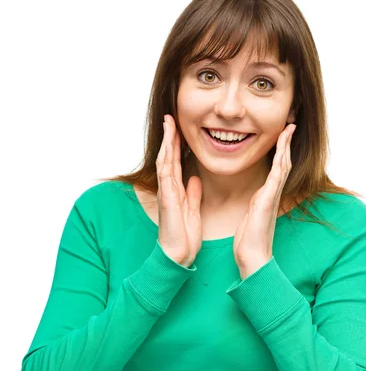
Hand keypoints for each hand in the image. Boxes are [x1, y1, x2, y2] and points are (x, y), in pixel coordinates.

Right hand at [157, 115, 202, 266]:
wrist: (177, 253)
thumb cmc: (184, 235)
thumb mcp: (193, 210)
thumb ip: (193, 193)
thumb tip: (196, 179)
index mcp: (176, 190)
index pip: (176, 161)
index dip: (177, 144)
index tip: (181, 127)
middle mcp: (169, 188)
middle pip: (168, 156)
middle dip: (170, 136)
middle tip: (171, 117)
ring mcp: (166, 192)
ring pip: (165, 160)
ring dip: (166, 142)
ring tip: (169, 123)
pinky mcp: (167, 198)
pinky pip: (165, 175)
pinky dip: (166, 159)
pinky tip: (167, 146)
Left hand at [233, 123, 295, 278]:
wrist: (252, 257)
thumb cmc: (249, 240)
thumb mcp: (251, 216)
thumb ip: (254, 205)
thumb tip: (256, 200)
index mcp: (266, 196)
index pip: (276, 168)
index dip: (279, 150)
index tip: (281, 134)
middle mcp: (272, 194)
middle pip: (283, 162)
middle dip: (286, 143)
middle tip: (290, 124)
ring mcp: (272, 197)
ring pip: (282, 166)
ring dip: (286, 147)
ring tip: (288, 129)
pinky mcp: (267, 202)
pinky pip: (276, 178)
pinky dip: (280, 162)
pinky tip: (283, 151)